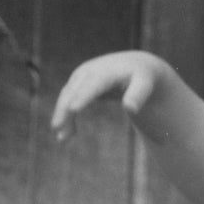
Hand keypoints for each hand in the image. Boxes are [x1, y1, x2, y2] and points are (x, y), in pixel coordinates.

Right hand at [51, 51, 168, 140]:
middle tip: (57, 129)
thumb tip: (130, 108)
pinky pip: (68, 100)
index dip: (83, 96)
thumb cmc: (142, 78)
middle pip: (74, 91)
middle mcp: (90, 71)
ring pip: (67, 97)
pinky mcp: (78, 83)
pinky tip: (67, 134)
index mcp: (107, 71)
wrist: (135, 65)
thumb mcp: (145, 84)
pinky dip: (66, 116)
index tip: (73, 109)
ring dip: (62, 116)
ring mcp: (81, 76)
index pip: (93, 84)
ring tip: (62, 138)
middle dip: (64, 109)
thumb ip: (138, 95)